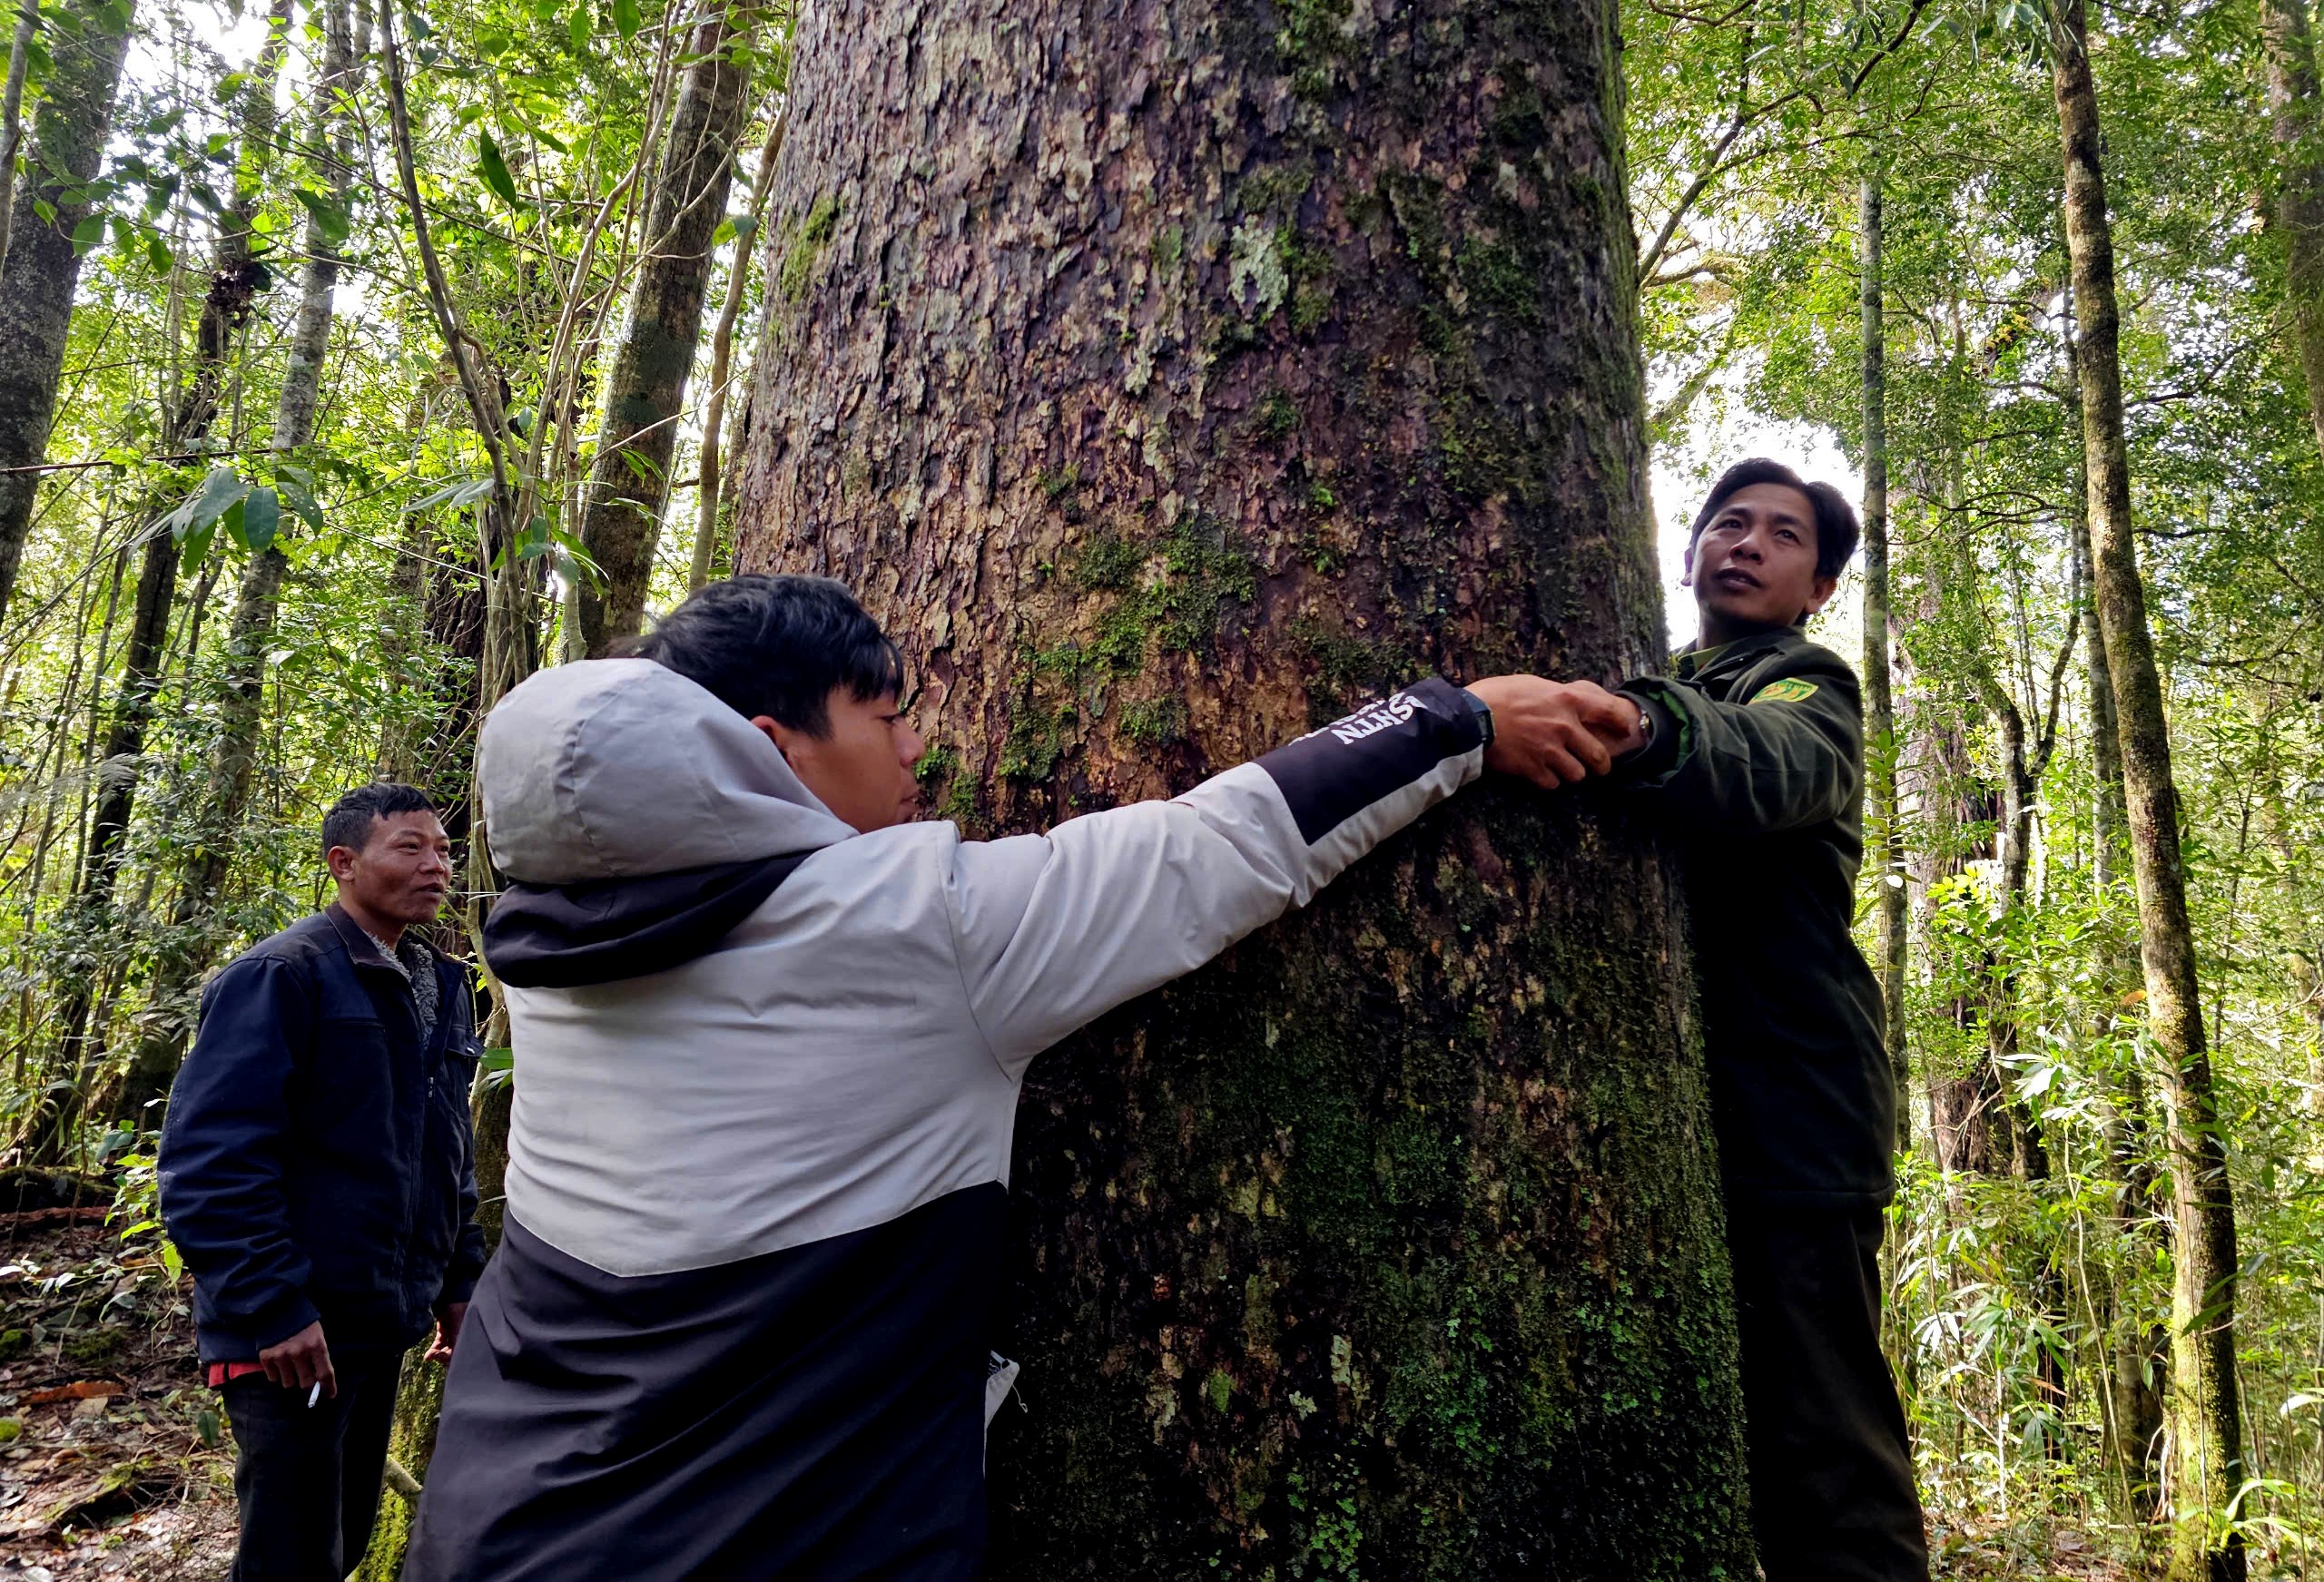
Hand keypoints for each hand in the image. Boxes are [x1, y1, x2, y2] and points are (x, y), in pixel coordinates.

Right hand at [258, 1319, 335, 1397]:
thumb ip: (318, 1354)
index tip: (330, 1395)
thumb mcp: (316, 1333)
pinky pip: (273, 1378)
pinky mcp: (266, 1357)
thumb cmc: (301, 1321)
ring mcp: (281, 1356)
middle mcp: (299, 1353)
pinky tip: (279, 1364)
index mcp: (316, 1345)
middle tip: (306, 1377)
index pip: (324, 1373)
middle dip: (307, 1383)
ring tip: (290, 1367)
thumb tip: (318, 1377)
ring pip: (288, 1383)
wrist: (276, 1307)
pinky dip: (276, 1374)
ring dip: (291, 1379)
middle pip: (306, 1383)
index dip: (328, 1387)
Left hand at [427, 1301, 468, 1364]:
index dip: (450, 1357)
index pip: (460, 1350)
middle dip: (442, 1356)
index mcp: (469, 1332)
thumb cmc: (457, 1304)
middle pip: (453, 1351)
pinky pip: (440, 1341)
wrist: (449, 1290)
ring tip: (428, 1357)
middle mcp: (462, 1333)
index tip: (438, 1356)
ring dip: (437, 1353)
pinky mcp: (445, 1328)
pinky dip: (435, 1348)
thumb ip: (455, 1338)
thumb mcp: (458, 1322)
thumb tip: (447, 1356)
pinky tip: (428, 1355)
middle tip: (432, 1356)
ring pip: (445, 1348)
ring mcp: (453, 1331)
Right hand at [1466, 675, 1644, 787]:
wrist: (1471, 719)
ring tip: (1561, 769)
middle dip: (1601, 765)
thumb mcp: (1534, 684)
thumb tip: (1570, 701)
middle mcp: (1564, 727)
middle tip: (1598, 768)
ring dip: (1570, 773)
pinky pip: (1552, 784)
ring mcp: (1549, 751)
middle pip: (1598, 756)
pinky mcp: (1533, 769)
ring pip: (1577, 775)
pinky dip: (1547, 781)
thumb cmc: (1497, 695)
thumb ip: (1557, 696)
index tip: (1625, 731)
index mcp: (1567, 701)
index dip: (1621, 724)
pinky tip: (1539, 774)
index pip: (1609, 712)